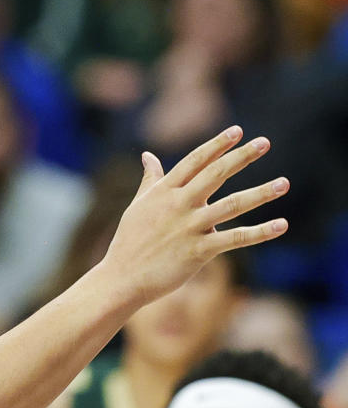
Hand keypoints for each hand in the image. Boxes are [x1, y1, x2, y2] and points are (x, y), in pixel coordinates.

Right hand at [98, 126, 288, 308]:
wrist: (123, 276)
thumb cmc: (130, 239)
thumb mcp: (139, 204)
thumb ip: (150, 179)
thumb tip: (147, 155)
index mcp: (165, 190)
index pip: (195, 160)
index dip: (217, 145)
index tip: (237, 131)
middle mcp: (179, 204)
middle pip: (216, 174)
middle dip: (242, 157)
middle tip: (264, 143)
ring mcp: (190, 227)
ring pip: (232, 205)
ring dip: (261, 193)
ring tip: (284, 183)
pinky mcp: (199, 251)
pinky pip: (235, 239)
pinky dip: (260, 232)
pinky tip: (281, 225)